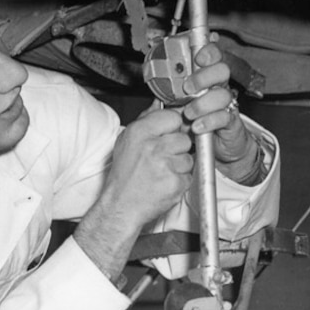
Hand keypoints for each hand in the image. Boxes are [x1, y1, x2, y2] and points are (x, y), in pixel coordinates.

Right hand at [74, 107, 194, 272]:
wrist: (121, 205)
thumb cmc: (124, 175)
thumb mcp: (127, 141)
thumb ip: (145, 120)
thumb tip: (158, 104)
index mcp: (140, 133)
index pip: (173, 117)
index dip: (173, 127)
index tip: (169, 134)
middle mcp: (154, 147)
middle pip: (184, 138)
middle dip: (177, 148)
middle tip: (162, 158)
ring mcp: (166, 166)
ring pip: (188, 158)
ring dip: (179, 165)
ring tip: (161, 172)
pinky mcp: (176, 183)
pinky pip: (188, 176)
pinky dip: (180, 180)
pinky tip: (164, 183)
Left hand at [177, 42, 252, 163]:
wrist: (218, 145)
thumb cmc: (198, 121)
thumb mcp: (181, 103)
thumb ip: (170, 91)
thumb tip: (155, 81)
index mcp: (208, 78)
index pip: (213, 55)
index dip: (209, 52)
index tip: (198, 58)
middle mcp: (219, 87)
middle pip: (222, 70)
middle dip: (203, 77)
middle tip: (188, 89)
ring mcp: (227, 104)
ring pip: (223, 94)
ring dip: (203, 103)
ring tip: (189, 114)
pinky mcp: (231, 121)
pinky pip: (224, 116)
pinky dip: (209, 121)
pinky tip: (198, 126)